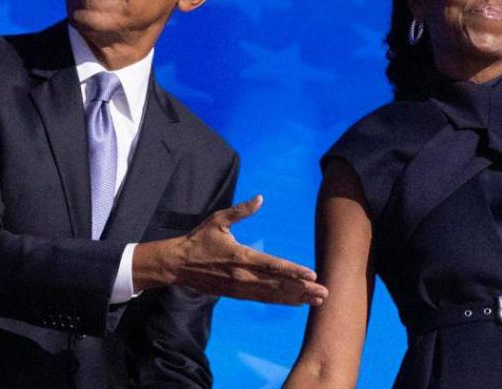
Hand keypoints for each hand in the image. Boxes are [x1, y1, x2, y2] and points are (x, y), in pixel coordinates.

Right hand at [135, 195, 328, 305]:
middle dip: (303, 290)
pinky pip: (263, 299)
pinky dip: (281, 301)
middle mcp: (243, 276)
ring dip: (296, 298)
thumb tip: (260, 198)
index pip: (272, 266)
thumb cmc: (198, 240)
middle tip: (325, 293)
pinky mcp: (236, 294)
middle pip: (278, 285)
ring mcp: (240, 288)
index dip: (293, 271)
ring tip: (317, 301)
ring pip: (273, 295)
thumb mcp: (218, 220)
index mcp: (240, 257)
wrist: (176, 265)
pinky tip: (296, 302)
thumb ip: (241, 211)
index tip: (312, 275)